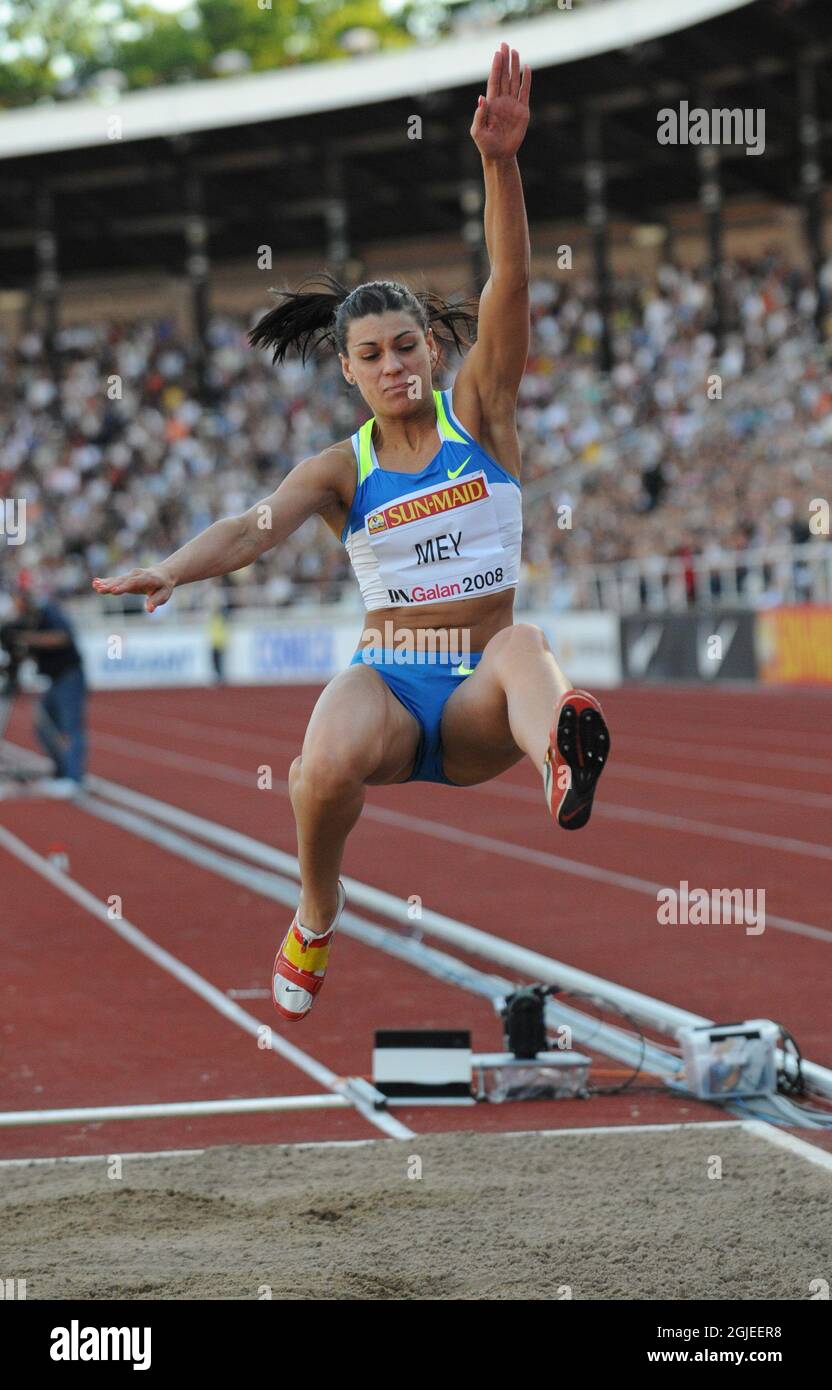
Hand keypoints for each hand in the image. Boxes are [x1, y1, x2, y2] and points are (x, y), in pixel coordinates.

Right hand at [92, 565, 175, 613]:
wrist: (162, 574)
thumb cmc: (163, 587)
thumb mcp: (164, 595)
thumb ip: (156, 601)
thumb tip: (149, 610)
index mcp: (147, 578)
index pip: (134, 583)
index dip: (123, 587)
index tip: (113, 591)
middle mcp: (136, 575)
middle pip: (122, 581)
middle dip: (111, 585)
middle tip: (100, 590)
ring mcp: (129, 575)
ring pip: (116, 580)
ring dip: (105, 583)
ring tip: (95, 585)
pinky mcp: (124, 578)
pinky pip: (114, 579)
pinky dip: (105, 581)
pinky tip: (95, 582)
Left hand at [470, 42, 530, 162]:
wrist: (499, 156)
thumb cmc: (486, 145)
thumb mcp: (477, 132)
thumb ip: (479, 116)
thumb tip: (482, 98)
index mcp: (491, 104)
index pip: (494, 81)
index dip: (496, 67)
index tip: (497, 53)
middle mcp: (502, 101)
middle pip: (504, 77)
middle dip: (504, 61)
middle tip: (505, 44)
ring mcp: (512, 105)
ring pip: (514, 81)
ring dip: (515, 67)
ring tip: (515, 52)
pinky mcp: (523, 111)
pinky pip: (525, 93)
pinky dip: (526, 81)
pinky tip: (527, 69)